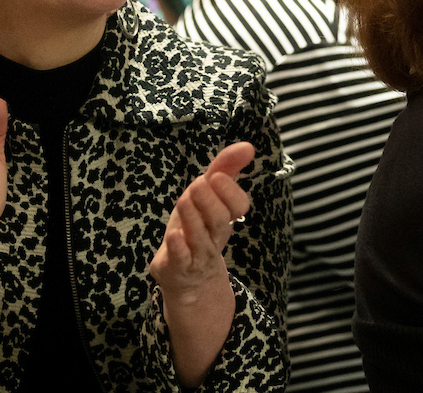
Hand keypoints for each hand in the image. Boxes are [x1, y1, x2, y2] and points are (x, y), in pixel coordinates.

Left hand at [148, 142, 255, 296]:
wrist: (188, 278)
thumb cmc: (196, 230)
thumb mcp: (206, 197)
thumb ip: (224, 169)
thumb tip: (248, 145)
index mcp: (224, 218)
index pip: (238, 206)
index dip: (229, 191)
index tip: (216, 175)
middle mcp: (215, 236)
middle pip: (220, 220)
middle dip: (210, 202)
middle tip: (198, 184)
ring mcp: (197, 253)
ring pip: (201, 238)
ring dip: (194, 218)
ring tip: (183, 200)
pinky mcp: (178, 267)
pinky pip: (181, 258)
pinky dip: (178, 247)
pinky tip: (174, 234)